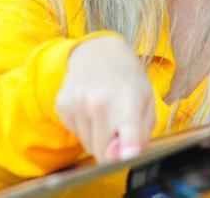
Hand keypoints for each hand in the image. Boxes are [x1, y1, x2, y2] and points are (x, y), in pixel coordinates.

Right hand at [56, 35, 155, 161]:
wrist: (98, 53)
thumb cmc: (127, 80)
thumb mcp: (147, 103)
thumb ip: (141, 134)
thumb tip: (125, 156)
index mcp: (126, 102)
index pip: (127, 138)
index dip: (128, 153)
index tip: (128, 156)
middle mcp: (97, 103)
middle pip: (104, 154)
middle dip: (113, 151)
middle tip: (119, 132)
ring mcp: (76, 104)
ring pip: (88, 146)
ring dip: (97, 139)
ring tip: (104, 116)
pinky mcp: (62, 106)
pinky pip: (76, 133)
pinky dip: (84, 128)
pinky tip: (89, 110)